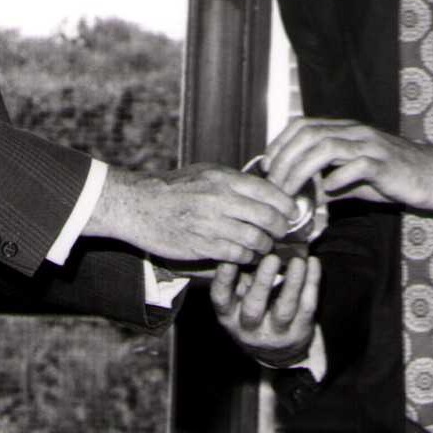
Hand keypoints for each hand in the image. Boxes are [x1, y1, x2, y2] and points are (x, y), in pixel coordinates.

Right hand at [87, 163, 292, 264]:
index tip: (292, 213)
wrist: (139, 205)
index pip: (270, 192)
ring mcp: (211, 224)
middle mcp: (221, 200)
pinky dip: (247, 258)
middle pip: (268, 218)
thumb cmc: (175, 188)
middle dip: (282, 229)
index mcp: (225, 179)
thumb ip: (236, 182)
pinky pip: (237, 256)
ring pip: (256, 240)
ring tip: (265, 247)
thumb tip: (269, 190)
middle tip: (283, 233)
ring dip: (265, 247)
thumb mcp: (207, 173)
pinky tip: (246, 256)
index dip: (287, 206)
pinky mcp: (202, 245)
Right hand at [211, 251, 320, 366]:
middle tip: (272, 257)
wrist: (277, 352)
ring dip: (292, 283)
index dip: (224, 278)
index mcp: (229, 316)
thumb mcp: (238, 302)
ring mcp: (275, 333)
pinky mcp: (299, 331)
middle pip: (253, 307)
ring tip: (298, 261)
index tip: (231, 256)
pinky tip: (313, 264)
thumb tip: (250, 245)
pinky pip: (307, 307)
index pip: (221, 298)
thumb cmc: (254, 314)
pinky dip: (311, 284)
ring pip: (284, 309)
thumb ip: (241, 278)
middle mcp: (249, 328)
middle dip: (263, 282)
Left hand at [264, 116, 432, 210]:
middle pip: (308, 134)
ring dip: (301, 170)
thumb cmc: (395, 176)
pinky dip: (336, 178)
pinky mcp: (384, 163)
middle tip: (275, 185)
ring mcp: (370, 145)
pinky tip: (328, 191)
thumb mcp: (357, 177)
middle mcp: (355, 132)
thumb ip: (331, 181)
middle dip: (285, 160)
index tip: (268, 166)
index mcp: (346, 131)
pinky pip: (355, 165)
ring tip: (292, 192)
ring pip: (325, 147)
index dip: (280, 143)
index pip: (303, 125)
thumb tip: (307, 194)